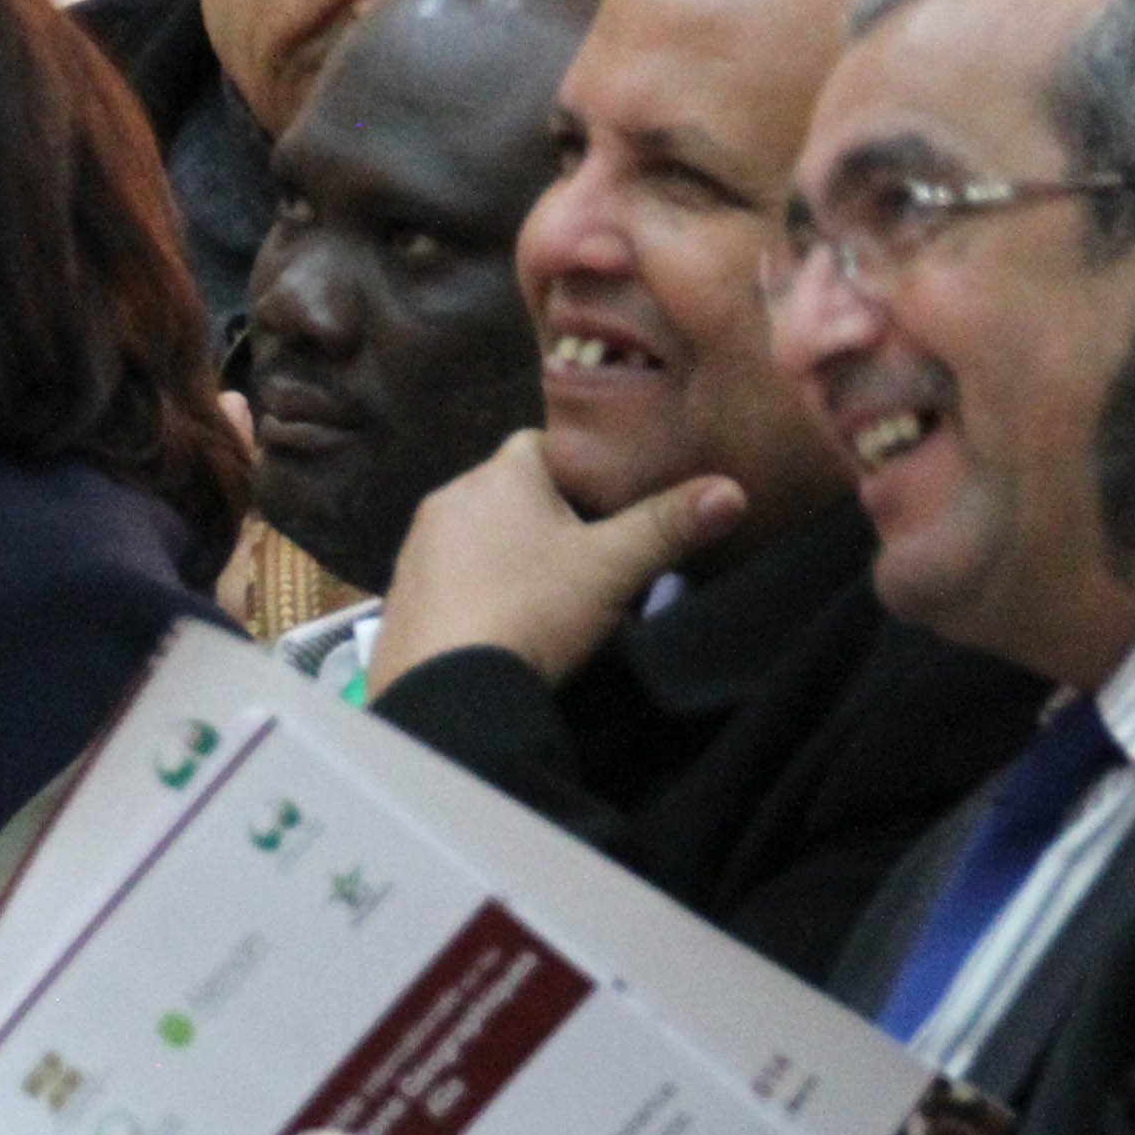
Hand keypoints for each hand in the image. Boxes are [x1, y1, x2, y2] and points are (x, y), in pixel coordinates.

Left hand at [367, 434, 744, 691]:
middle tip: (585, 561)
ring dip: (506, 553)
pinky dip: (474, 588)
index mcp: (501, 473)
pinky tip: (499, 623)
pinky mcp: (400, 593)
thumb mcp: (613, 568)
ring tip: (544, 597)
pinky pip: (448, 575)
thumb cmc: (534, 611)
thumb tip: (734, 490)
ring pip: (477, 532)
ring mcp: (417, 546)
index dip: (579, 473)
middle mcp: (449, 495)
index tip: (606, 510)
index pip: (543, 444)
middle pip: (510, 490)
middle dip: (544, 516)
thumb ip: (670, 525)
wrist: (447, 690)